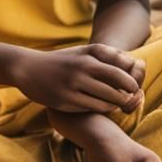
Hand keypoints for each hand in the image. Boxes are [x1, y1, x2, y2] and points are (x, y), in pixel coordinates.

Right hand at [9, 44, 145, 113]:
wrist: (28, 68)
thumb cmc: (62, 61)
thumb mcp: (82, 52)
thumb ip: (106, 55)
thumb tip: (132, 62)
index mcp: (90, 54)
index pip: (123, 68)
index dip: (132, 82)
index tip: (133, 87)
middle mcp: (83, 67)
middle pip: (119, 85)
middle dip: (129, 94)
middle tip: (129, 98)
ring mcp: (74, 84)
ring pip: (108, 100)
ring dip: (117, 104)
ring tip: (116, 104)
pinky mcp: (66, 100)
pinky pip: (94, 108)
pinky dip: (103, 109)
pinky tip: (102, 107)